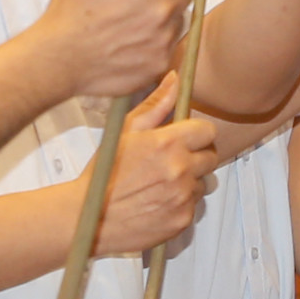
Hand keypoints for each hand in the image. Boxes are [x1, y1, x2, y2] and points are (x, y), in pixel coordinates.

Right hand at [37, 0, 196, 96]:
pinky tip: (132, 39)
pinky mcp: (161, 62)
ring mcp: (163, 38)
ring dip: (165, 12)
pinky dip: (158, 38)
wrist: (58, 60)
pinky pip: (171, 42)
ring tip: (131, 18)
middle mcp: (161, 9)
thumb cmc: (73, 11)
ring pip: (180, 15)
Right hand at [84, 73, 218, 254]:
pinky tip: (158, 202)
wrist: (88, 218)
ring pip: (203, 183)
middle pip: (211, 157)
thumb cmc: (104, 173)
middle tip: (172, 162)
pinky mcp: (182, 219)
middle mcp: (180, 169)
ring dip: (189, 182)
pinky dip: (180, 204)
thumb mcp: (125, 132)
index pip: (208, 131)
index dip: (197, 135)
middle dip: (196, 157)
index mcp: (168, 143)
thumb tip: (175, 79)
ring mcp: (183, 196)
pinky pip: (193, 206)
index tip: (186, 139)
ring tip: (161, 184)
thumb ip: (156, 105)